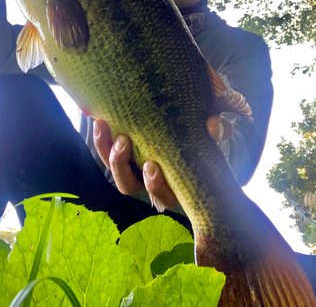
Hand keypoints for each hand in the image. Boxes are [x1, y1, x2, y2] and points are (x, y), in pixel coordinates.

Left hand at [93, 115, 232, 209]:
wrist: (185, 124)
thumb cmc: (201, 137)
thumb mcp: (210, 134)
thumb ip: (216, 131)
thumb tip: (214, 124)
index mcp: (174, 185)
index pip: (163, 195)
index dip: (155, 185)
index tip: (151, 166)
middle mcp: (149, 181)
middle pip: (129, 185)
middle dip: (121, 166)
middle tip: (123, 141)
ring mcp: (132, 167)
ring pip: (113, 169)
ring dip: (106, 150)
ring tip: (105, 126)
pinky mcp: (121, 152)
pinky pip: (105, 150)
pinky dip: (101, 138)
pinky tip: (99, 120)